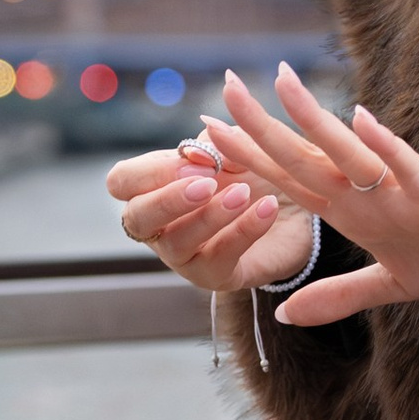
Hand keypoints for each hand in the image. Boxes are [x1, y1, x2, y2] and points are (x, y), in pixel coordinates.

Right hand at [105, 136, 314, 293]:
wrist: (296, 204)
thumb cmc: (253, 171)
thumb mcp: (236, 146)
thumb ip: (215, 144)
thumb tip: (195, 151)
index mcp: (152, 187)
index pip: (121, 181)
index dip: (150, 171)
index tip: (194, 160)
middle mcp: (158, 224)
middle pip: (137, 218)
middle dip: (168, 199)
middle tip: (208, 183)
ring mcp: (183, 254)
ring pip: (177, 243)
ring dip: (209, 216)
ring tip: (243, 194)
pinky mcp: (215, 275)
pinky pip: (221, 258)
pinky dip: (244, 231)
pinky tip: (267, 208)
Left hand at [200, 65, 418, 328]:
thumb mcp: (391, 286)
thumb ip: (337, 296)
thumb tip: (282, 316)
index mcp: (352, 211)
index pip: (288, 182)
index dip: (246, 163)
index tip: (204, 139)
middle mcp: (367, 193)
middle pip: (304, 158)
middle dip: (260, 128)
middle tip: (220, 88)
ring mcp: (399, 190)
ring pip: (347, 152)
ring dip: (313, 120)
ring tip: (279, 81)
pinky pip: (407, 167)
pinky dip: (385, 146)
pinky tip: (361, 118)